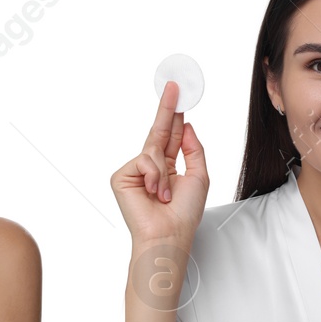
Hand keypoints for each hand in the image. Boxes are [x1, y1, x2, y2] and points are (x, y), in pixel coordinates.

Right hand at [111, 81, 209, 245]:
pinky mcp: (121, 177)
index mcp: (168, 166)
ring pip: (152, 149)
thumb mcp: (199, 176)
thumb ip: (193, 149)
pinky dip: (153, 175)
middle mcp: (151, 167)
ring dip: (164, 171)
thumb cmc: (184, 213)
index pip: (172, 135)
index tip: (179, 94)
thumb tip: (187, 125)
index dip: (175, 114)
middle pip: (158, 130)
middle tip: (173, 86)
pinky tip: (154, 193)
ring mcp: (135, 171)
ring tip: (165, 194)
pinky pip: (143, 160)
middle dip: (166, 108)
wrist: (168, 234)